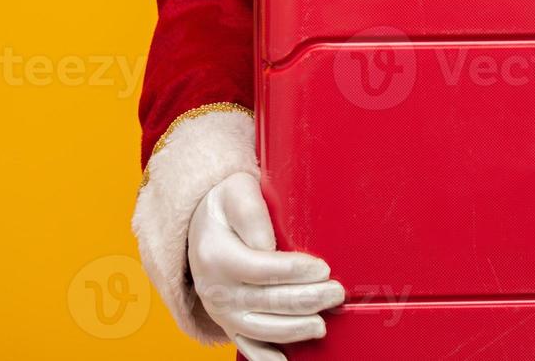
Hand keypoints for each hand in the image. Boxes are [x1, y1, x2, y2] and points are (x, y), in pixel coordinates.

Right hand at [187, 172, 344, 360]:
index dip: (295, 272)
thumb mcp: (235, 191)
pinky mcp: (228, 322)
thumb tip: (268, 245)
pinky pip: (247, 345)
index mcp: (217, 256)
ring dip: (295, 330)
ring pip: (263, 328)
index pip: (263, 269)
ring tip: (322, 324)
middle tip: (335, 293)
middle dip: (307, 299)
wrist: (199, 225)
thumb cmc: (225, 205)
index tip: (323, 268)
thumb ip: (252, 212)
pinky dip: (266, 357)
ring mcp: (222, 310)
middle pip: (268, 301)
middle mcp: (216, 289)